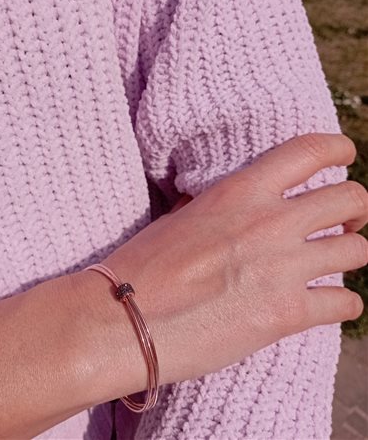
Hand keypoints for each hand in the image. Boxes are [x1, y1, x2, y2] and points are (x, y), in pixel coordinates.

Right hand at [101, 133, 367, 385]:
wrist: (123, 318)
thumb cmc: (143, 265)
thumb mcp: (182, 216)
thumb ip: (222, 208)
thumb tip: (240, 208)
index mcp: (241, 191)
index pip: (311, 151)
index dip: (338, 150)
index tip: (344, 158)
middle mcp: (271, 222)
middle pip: (351, 199)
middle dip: (355, 209)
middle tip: (344, 222)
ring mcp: (283, 267)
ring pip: (357, 250)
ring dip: (349, 255)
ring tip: (332, 263)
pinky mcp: (286, 315)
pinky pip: (346, 304)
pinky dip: (342, 304)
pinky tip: (326, 305)